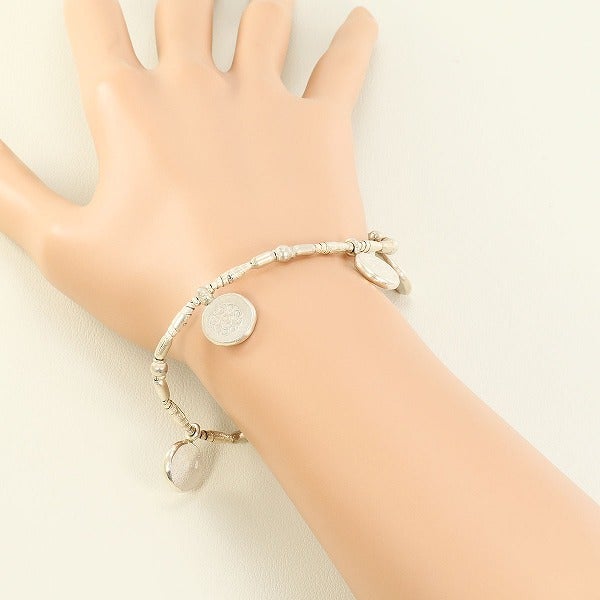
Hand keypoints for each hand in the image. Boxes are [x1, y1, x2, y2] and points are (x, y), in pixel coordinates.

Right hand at [0, 0, 377, 362]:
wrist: (264, 318)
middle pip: (185, 5)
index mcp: (131, 110)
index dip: (86, 0)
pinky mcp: (322, 130)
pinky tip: (362, 22)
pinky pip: (343, 67)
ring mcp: (266, 102)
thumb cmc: (168, 290)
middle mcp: (198, 88)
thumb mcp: (64, 250)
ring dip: (264, 3)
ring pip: (265, 18)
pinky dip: (355, 40)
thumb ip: (10, 192)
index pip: (94, 20)